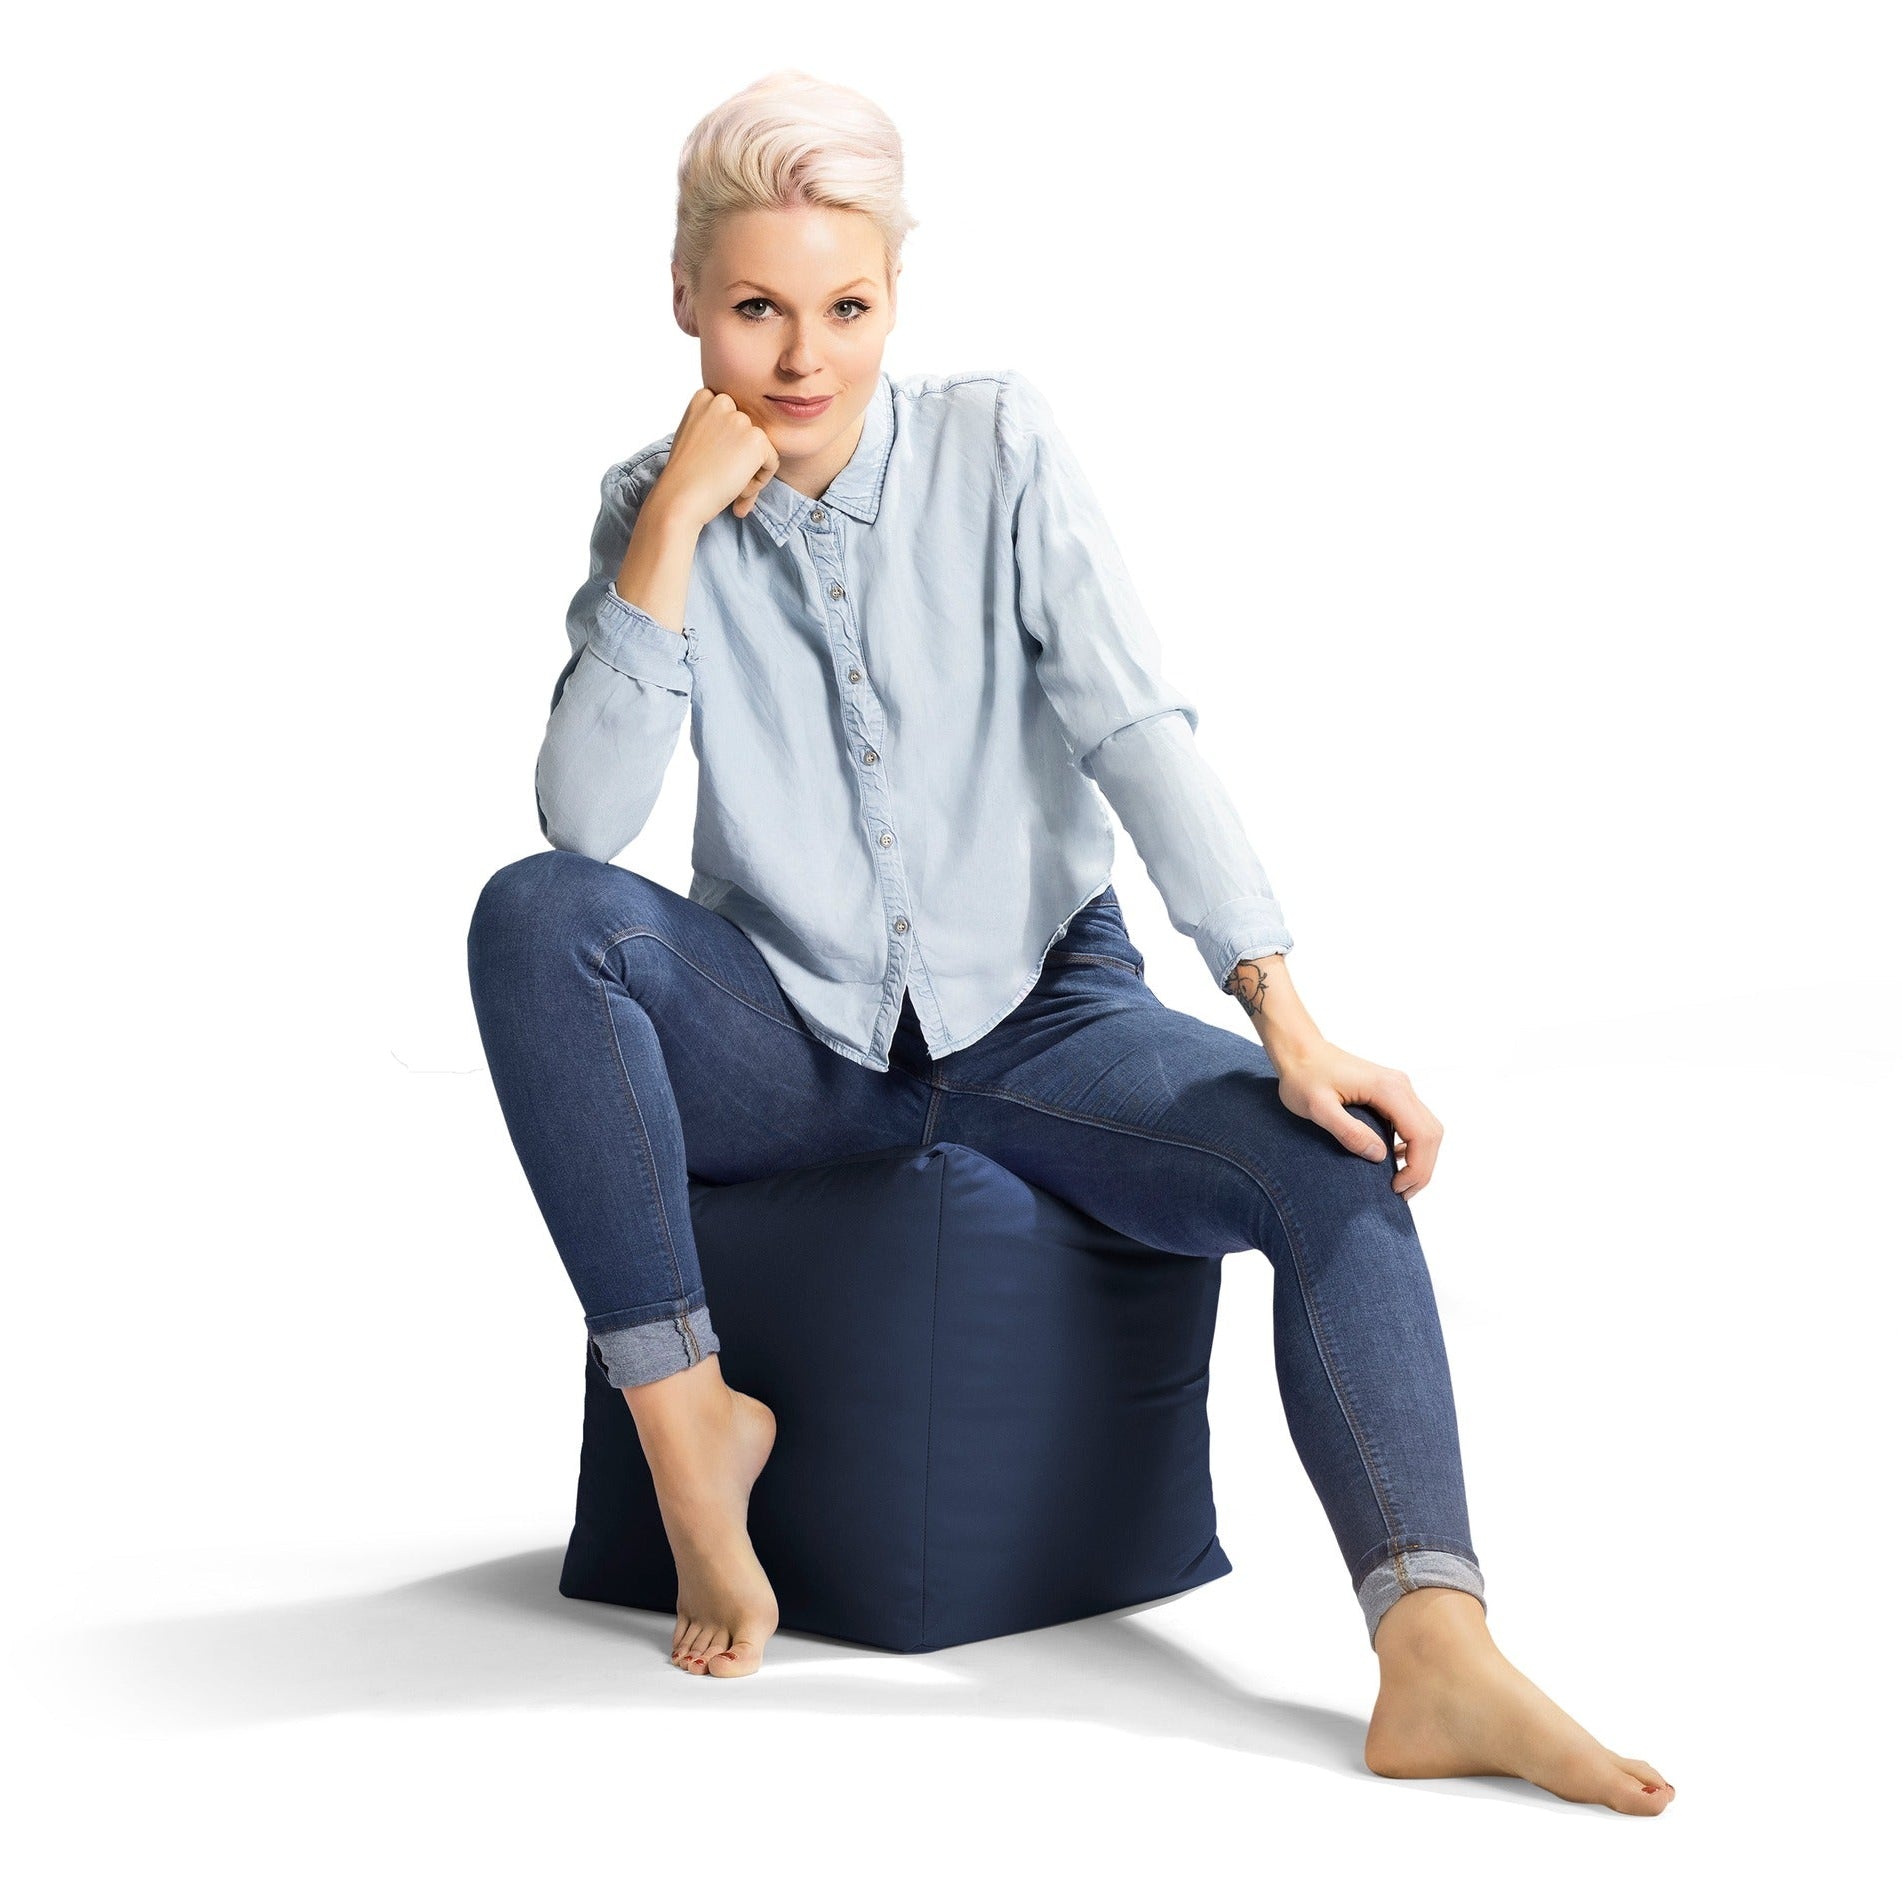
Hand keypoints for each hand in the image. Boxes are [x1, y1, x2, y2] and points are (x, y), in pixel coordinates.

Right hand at [650, 387, 780, 526]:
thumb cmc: (684, 476)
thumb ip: (715, 428)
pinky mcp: (756, 439)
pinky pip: (772, 462)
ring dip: (749, 471)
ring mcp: (740, 419)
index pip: (732, 420)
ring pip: (760, 449)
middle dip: (740, 459)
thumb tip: (740, 441)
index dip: (728, 446)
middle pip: (747, 433)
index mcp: (704, 398)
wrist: (680, 497)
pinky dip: (760, 481)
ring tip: (727, 485)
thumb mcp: (693, 439)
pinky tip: (738, 489)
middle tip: (721, 478)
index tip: (713, 464)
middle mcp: (723, 402)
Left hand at [1270, 1037, 1443, 1200]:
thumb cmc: (1303, 1076)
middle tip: (1400, 1192)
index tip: (1395, 1188)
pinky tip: (1393, 1158)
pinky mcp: (1391, 1091)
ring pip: (1427, 1128)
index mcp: (1389, 1089)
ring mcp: (1399, 1087)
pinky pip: (1414, 1122)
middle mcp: (1401, 1085)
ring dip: (1420, 1158)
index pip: (1422, 1135)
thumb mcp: (1318, 1108)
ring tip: (1399, 1181)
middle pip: (1431, 1134)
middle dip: (1422, 1168)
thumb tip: (1379, 1156)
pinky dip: (1412, 1145)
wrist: (1299, 1049)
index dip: (1417, 1168)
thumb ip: (1348, 1131)